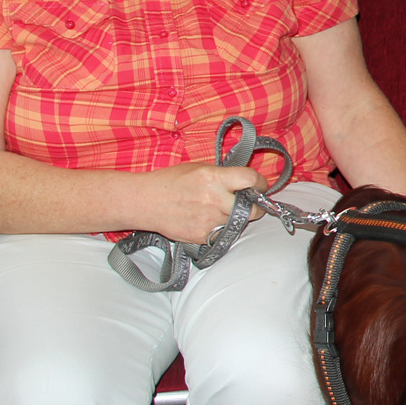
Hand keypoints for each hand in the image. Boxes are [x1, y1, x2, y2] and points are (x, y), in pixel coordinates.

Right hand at [144, 161, 268, 243]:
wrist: (145, 202)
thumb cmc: (170, 181)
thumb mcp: (199, 168)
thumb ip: (223, 175)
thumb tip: (245, 181)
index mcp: (214, 178)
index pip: (251, 180)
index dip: (260, 183)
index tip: (260, 185)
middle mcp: (215, 200)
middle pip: (253, 209)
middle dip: (255, 206)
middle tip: (250, 203)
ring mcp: (209, 221)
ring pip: (238, 223)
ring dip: (235, 217)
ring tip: (220, 209)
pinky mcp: (203, 236)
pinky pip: (222, 233)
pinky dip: (220, 227)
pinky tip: (207, 219)